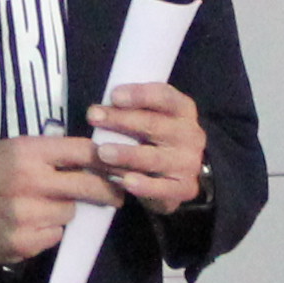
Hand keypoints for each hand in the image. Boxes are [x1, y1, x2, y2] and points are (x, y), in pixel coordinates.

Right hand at [0, 136, 119, 265]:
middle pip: (88, 187)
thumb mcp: (10, 150)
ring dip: (62, 210)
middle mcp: (30, 183)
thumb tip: (90, 160)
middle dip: (108, 191)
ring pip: (69, 214)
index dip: (106, 159)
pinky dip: (47, 231)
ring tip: (40, 206)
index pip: (81, 152)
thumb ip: (46, 154)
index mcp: (27, 153)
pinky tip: (27, 224)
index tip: (120, 165)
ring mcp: (27, 217)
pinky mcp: (23, 244)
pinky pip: (53, 236)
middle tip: (118, 194)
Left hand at [92, 79, 208, 213]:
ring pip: (154, 158)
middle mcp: (190, 135)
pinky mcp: (184, 188)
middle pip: (154, 125)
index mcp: (182, 110)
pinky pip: (162, 188)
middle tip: (93, 117)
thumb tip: (99, 108)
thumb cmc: (153, 137)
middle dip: (121, 120)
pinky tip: (125, 182)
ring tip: (102, 152)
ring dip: (127, 155)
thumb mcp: (149, 116)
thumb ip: (131, 110)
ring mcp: (188, 163)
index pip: (164, 96)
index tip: (114, 96)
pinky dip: (144, 186)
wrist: (176, 173)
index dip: (140, 94)